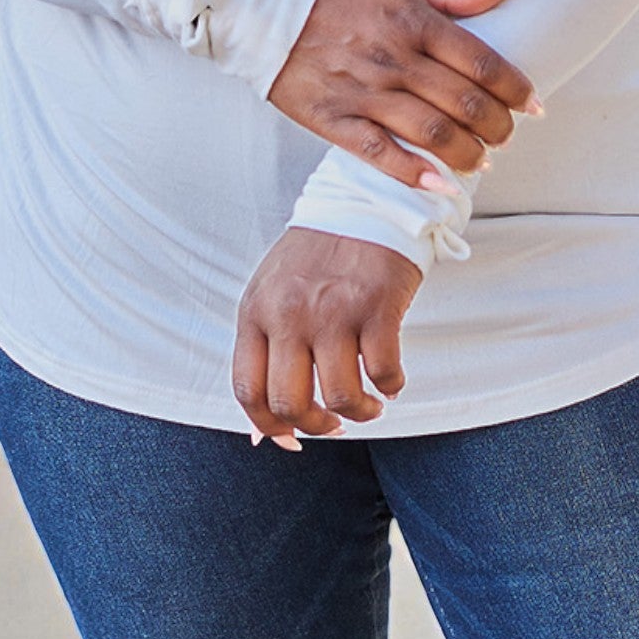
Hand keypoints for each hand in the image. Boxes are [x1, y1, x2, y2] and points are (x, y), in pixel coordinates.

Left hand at [233, 227, 421, 446]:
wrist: (364, 199)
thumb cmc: (318, 252)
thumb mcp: (275, 292)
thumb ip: (266, 350)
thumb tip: (261, 433)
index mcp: (257, 310)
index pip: (247, 390)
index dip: (268, 428)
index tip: (293, 439)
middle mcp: (289, 314)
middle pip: (289, 403)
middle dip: (315, 426)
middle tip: (335, 422)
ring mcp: (332, 311)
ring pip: (339, 397)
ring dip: (359, 412)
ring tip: (370, 404)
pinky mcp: (376, 306)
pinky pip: (383, 373)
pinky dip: (391, 386)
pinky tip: (391, 380)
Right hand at [267, 0, 542, 192]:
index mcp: (414, 22)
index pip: (483, 63)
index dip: (517, 89)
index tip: (533, 104)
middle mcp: (395, 60)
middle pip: (465, 104)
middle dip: (499, 126)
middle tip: (508, 134)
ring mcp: (364, 93)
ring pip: (431, 134)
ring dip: (467, 153)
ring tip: (480, 159)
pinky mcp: (334, 119)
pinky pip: (380, 154)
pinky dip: (414, 174)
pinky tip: (440, 184)